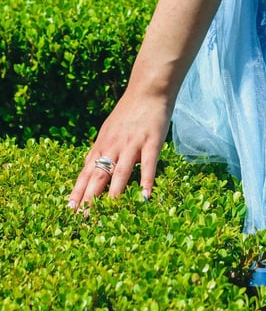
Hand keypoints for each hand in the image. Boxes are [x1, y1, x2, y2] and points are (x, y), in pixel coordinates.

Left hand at [67, 89, 172, 210]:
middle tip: (83, 221)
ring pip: (120, 174)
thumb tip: (88, 169)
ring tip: (109, 216)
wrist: (148, 89)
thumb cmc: (129, 111)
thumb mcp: (108, 129)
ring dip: (114, 196)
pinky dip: (146, 182)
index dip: (77, 192)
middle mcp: (113, 146)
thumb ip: (100, 149)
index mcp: (102, 145)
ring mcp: (132, 144)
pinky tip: (144, 198)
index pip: (85, 173)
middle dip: (90, 200)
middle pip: (98, 177)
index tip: (69, 211)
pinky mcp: (151, 142)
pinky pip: (148, 165)